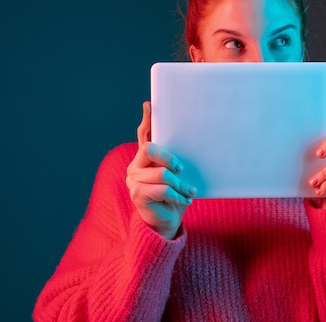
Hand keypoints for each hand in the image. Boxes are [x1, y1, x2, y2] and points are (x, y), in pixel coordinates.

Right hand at [126, 101, 196, 238]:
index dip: (147, 120)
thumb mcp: (178, 175)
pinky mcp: (137, 194)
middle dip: (170, 157)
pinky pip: (162, 190)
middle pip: (150, 149)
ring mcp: (133, 180)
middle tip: (182, 168)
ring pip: (161, 173)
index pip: (144, 134)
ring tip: (190, 192)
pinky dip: (177, 195)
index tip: (150, 105)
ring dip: (180, 184)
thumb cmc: (175, 194)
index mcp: (145, 157)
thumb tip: (192, 138)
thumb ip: (178, 160)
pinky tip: (184, 200)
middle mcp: (135, 165)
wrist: (168, 221)